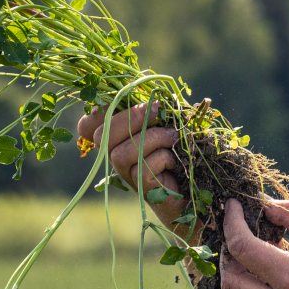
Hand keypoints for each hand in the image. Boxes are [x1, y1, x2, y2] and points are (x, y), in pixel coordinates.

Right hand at [76, 100, 194, 243]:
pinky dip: (163, 158)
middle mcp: (117, 158)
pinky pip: (144, 169)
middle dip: (130, 117)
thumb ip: (154, 111)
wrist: (199, 190)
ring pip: (120, 154)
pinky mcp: (144, 190)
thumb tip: (152, 98)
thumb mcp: (167, 124)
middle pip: (102, 136)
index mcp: (119, 139)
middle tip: (156, 109)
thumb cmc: (183, 151)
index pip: (89, 126)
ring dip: (152, 137)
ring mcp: (128, 176)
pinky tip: (175, 162)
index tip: (121, 100)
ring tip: (173, 137)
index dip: (96, 113)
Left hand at [217, 196, 288, 288]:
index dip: (231, 222)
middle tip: (235, 227)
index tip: (232, 204)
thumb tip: (264, 205)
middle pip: (231, 281)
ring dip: (239, 270)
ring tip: (253, 243)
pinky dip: (256, 284)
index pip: (242, 248)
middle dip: (225, 252)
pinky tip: (270, 263)